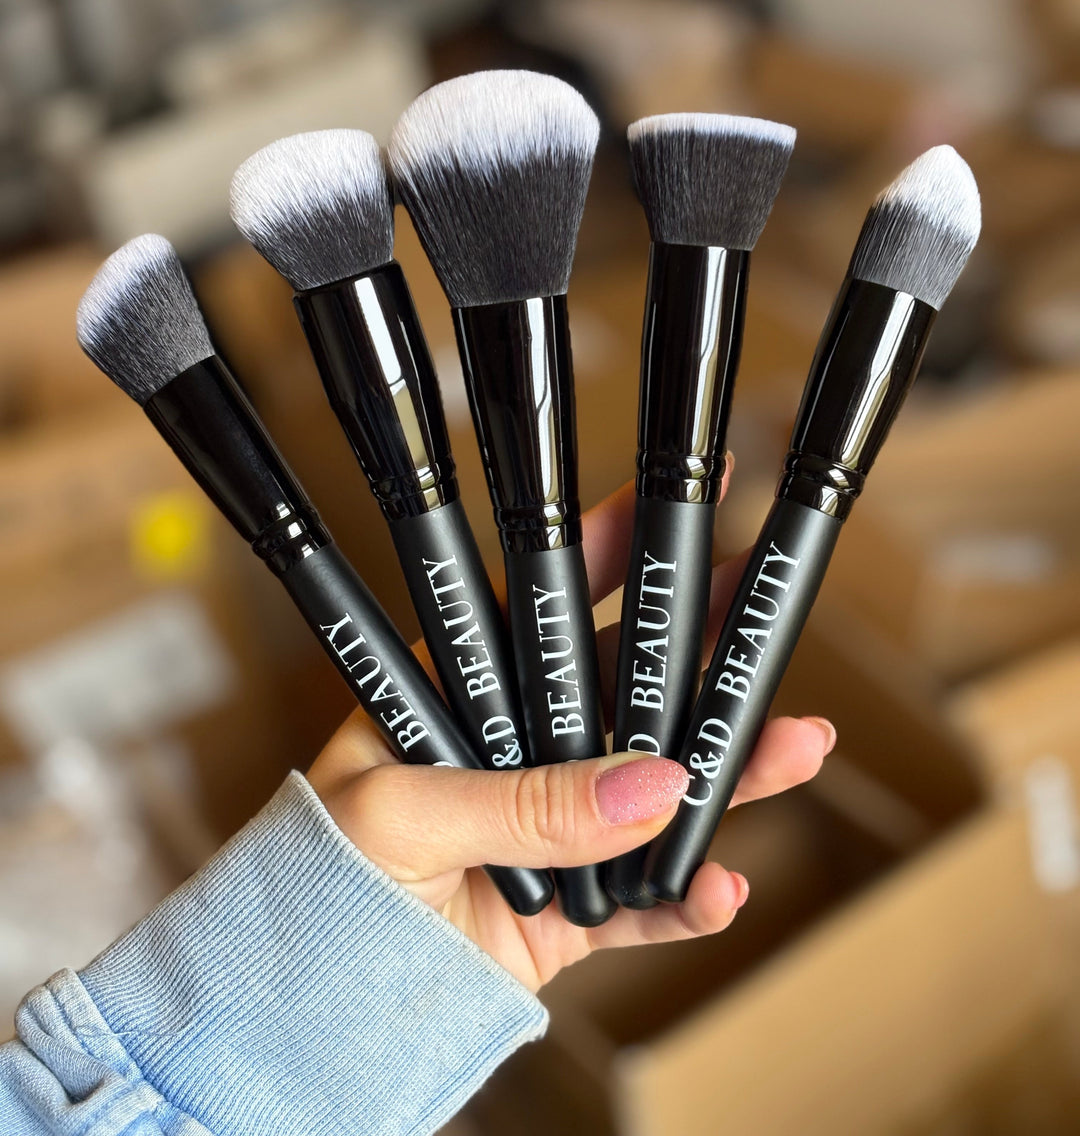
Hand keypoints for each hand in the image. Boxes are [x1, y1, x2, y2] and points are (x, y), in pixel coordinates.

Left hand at [308, 479, 834, 992]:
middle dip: (702, 661)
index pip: (547, 607)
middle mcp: (516, 752)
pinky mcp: (568, 918)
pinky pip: (643, 904)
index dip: (613, 552)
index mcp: (463, 696)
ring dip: (727, 775)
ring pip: (655, 792)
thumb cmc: (316, 887)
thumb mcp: (403, 819)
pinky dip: (687, 900)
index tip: (683, 508)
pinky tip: (724, 888)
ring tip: (797, 750)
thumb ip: (525, 805)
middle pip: (626, 693)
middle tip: (769, 623)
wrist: (304, 1019)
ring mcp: (549, 833)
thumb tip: (652, 785)